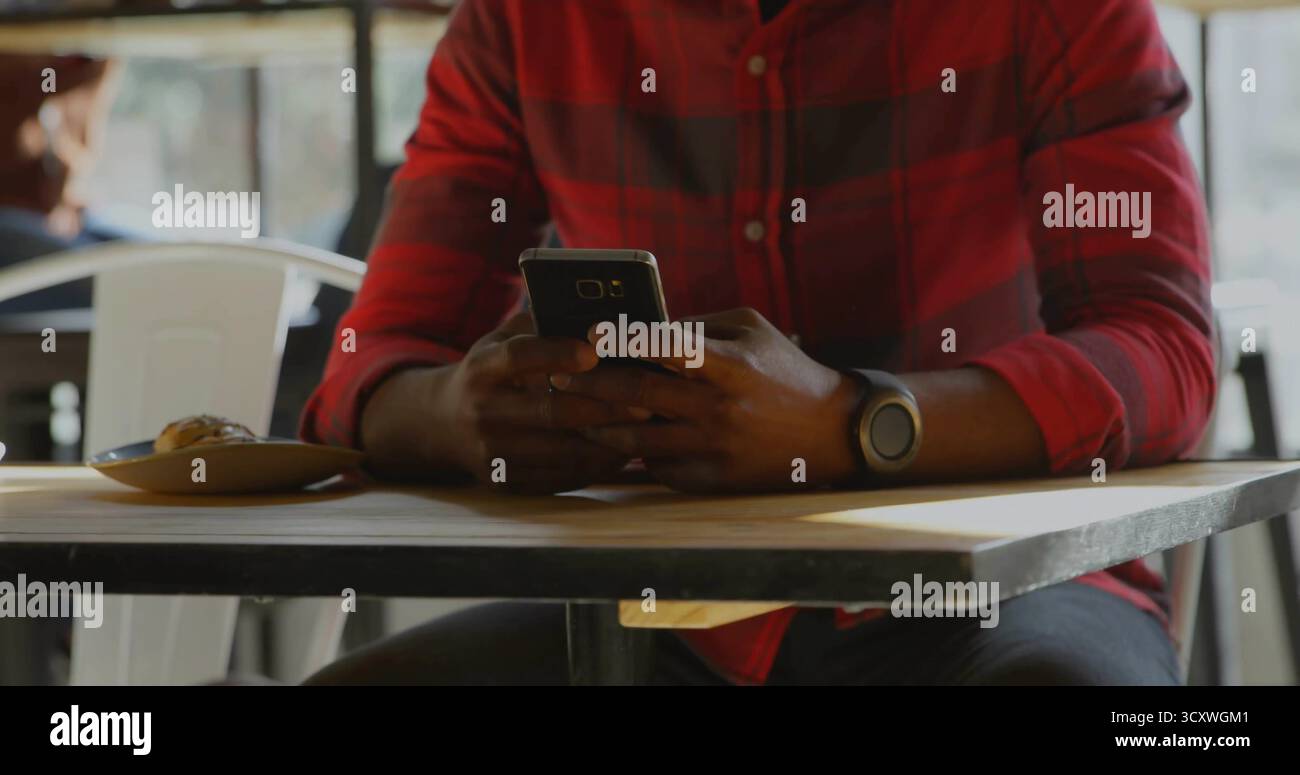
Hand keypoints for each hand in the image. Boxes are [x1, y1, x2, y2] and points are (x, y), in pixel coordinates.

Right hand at [362, 313, 644, 492]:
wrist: (441, 424)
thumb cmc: (490, 372)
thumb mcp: (501, 340)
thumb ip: (541, 328)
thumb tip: (600, 321)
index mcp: (480, 369)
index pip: (518, 358)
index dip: (555, 353)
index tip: (593, 352)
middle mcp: (481, 412)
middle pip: (550, 413)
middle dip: (603, 408)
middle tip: (644, 402)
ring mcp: (491, 453)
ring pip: (562, 451)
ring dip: (608, 441)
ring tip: (642, 428)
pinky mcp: (505, 483)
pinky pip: (560, 477)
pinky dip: (595, 465)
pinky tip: (620, 450)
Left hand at [554, 308, 861, 491]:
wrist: (828, 432)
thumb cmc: (782, 369)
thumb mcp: (749, 329)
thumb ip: (693, 326)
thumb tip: (635, 329)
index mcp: (729, 364)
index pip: (667, 346)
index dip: (624, 337)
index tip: (589, 332)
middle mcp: (719, 408)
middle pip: (638, 396)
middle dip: (590, 384)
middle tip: (557, 375)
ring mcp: (713, 448)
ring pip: (636, 439)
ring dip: (596, 426)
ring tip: (571, 411)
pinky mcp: (711, 480)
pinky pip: (656, 466)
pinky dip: (630, 452)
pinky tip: (610, 439)